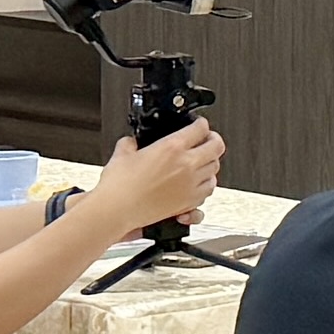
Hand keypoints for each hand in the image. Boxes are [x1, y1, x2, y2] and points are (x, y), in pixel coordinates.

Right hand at [88, 117, 226, 233]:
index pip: (200, 128)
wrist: (117, 210)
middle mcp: (186, 165)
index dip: (200, 123)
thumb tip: (132, 142)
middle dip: (213, 139)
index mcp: (172, 147)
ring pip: (215, 170)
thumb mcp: (122, 153)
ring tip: (203, 162)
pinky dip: (206, 185)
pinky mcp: (189, 203)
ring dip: (210, 163)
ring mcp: (190, 185)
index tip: (198, 125)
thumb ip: (131, 143)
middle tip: (207, 139)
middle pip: (216, 146)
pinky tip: (199, 183)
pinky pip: (208, 190)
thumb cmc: (119, 186)